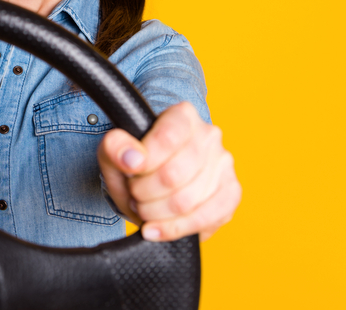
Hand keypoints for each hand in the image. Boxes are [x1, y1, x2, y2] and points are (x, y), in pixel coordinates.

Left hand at [97, 101, 240, 241]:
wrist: (155, 178)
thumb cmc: (137, 162)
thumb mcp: (115, 151)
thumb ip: (115, 148)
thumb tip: (133, 160)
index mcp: (182, 116)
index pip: (166, 139)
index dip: (144, 164)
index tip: (130, 173)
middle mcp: (208, 136)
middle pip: (173, 175)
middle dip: (144, 193)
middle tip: (134, 194)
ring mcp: (223, 164)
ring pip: (186, 201)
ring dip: (155, 213)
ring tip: (144, 208)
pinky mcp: (231, 193)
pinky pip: (206, 219)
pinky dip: (176, 229)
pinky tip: (157, 228)